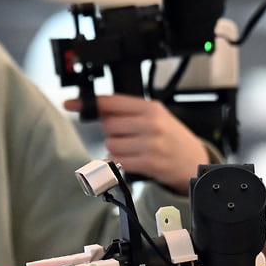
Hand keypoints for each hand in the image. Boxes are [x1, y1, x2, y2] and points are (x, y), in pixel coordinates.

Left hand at [64, 94, 209, 193]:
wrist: (194, 161)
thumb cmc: (172, 138)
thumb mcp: (156, 116)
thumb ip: (128, 112)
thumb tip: (96, 110)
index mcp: (150, 107)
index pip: (111, 102)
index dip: (88, 103)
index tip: (70, 104)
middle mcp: (151, 123)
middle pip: (108, 126)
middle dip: (112, 133)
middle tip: (127, 137)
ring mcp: (151, 143)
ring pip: (111, 145)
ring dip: (116, 150)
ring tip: (133, 150)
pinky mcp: (150, 163)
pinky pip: (119, 162)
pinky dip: (121, 163)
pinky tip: (133, 161)